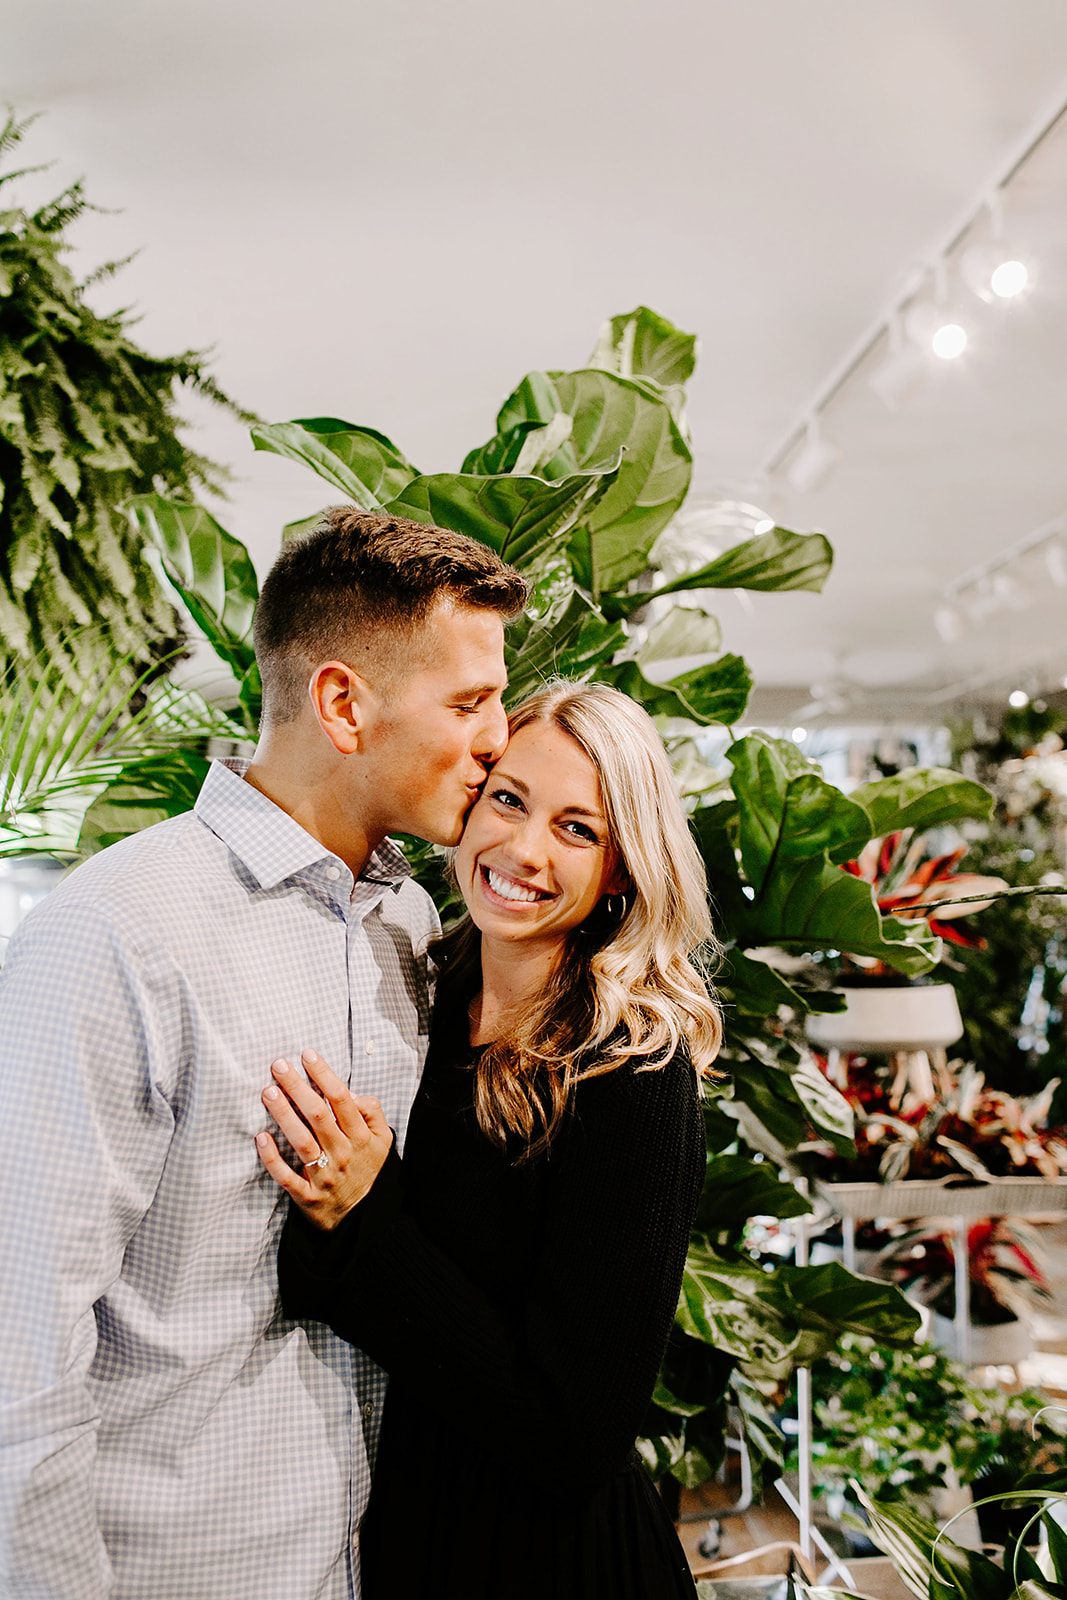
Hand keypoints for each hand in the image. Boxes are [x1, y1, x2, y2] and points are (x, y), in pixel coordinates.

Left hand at [255, 1048, 392, 1229]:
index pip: (342, 1099)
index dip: (324, 1074)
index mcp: (361, 1138)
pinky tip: (260, 1137)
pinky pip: (286, 1176)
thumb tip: (352, 1092)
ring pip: (301, 1141)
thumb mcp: (384, 1141)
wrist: (366, 1221)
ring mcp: (324, 1176)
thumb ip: (373, 1112)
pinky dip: (272, 1158)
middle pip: (318, 1115)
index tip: (307, 1054)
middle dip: (297, 1086)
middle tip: (278, 1065)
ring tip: (268, 1091)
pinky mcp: (307, 1197)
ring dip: (283, 1114)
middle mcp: (342, 1154)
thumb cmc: (370, 1171)